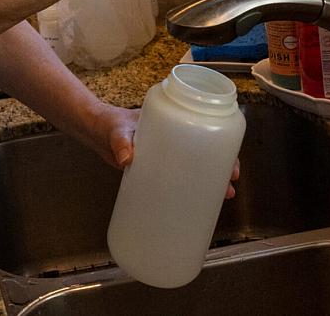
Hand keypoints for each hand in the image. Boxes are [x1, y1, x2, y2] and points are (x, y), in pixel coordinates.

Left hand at [86, 102, 240, 198]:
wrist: (96, 132)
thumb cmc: (110, 123)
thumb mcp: (118, 130)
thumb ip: (121, 142)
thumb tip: (126, 158)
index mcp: (173, 123)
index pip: (207, 131)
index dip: (224, 148)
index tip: (233, 164)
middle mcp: (175, 138)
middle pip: (208, 152)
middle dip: (223, 170)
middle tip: (229, 188)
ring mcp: (168, 155)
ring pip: (196, 167)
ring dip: (210, 183)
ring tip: (221, 199)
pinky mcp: (157, 169)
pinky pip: (180, 178)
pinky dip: (189, 190)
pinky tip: (194, 205)